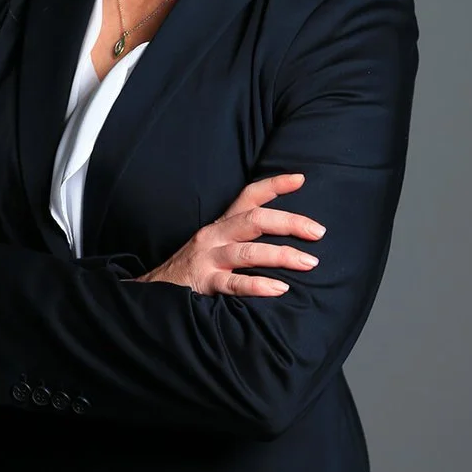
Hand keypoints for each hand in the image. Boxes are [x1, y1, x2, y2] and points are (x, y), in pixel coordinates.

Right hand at [137, 173, 324, 295]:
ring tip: (309, 262)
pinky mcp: (202, 283)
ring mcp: (208, 259)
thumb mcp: (215, 245)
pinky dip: (258, 285)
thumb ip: (243, 239)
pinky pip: (233, 284)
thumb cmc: (193, 268)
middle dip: (289, 222)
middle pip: (255, 220)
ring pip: (248, 252)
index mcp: (221, 224)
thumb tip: (285, 237)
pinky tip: (280, 288)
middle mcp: (214, 235)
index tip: (301, 179)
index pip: (249, 196)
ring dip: (282, 255)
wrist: (152, 293)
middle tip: (318, 232)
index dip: (275, 185)